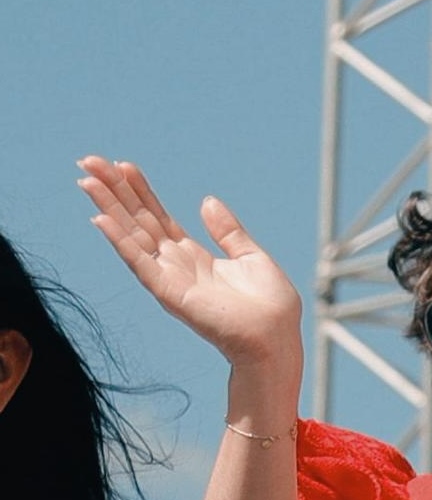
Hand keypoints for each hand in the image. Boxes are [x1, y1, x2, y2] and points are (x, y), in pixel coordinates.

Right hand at [78, 161, 302, 388]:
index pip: (157, 216)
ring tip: (87, 180)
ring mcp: (169, 278)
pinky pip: (139, 262)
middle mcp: (174, 264)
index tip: (122, 165)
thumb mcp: (251, 256)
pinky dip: (120, 241)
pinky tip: (100, 219)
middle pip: (137, 220)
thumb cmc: (269, 306)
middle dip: (114, 191)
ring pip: (131, 235)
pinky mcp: (170, 292)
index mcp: (193, 255)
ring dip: (108, 207)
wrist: (276, 339)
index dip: (140, 191)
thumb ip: (227, 231)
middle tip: (89, 161)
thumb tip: (207, 201)